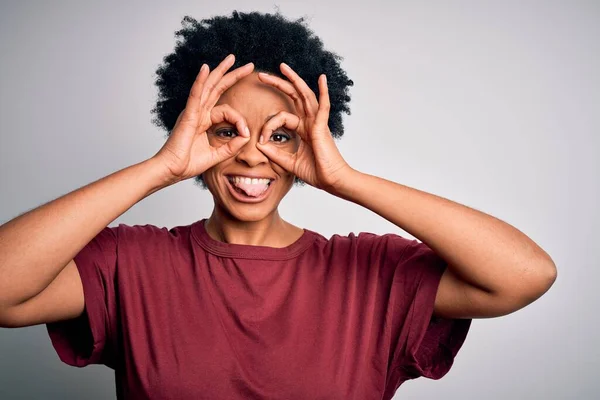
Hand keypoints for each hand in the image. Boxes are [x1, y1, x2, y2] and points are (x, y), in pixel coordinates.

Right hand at [152, 54, 253, 183]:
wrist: (171, 170)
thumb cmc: (188, 164)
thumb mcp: (217, 155)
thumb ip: (232, 146)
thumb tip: (247, 135)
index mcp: (204, 120)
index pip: (227, 111)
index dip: (240, 120)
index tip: (246, 133)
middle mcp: (198, 112)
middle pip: (217, 88)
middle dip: (232, 75)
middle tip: (249, 65)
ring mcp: (193, 112)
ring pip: (209, 86)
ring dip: (220, 71)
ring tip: (232, 58)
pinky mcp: (188, 115)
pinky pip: (195, 94)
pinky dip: (200, 81)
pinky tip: (206, 68)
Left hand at [256, 63, 352, 192]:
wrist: (332, 182)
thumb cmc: (317, 173)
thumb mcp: (289, 163)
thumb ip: (275, 154)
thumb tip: (259, 145)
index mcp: (304, 130)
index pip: (282, 117)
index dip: (267, 126)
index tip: (260, 141)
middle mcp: (310, 122)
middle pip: (294, 97)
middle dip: (278, 84)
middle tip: (262, 75)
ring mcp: (317, 123)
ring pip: (305, 96)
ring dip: (294, 80)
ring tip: (282, 67)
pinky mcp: (322, 128)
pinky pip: (324, 107)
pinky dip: (323, 92)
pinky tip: (321, 78)